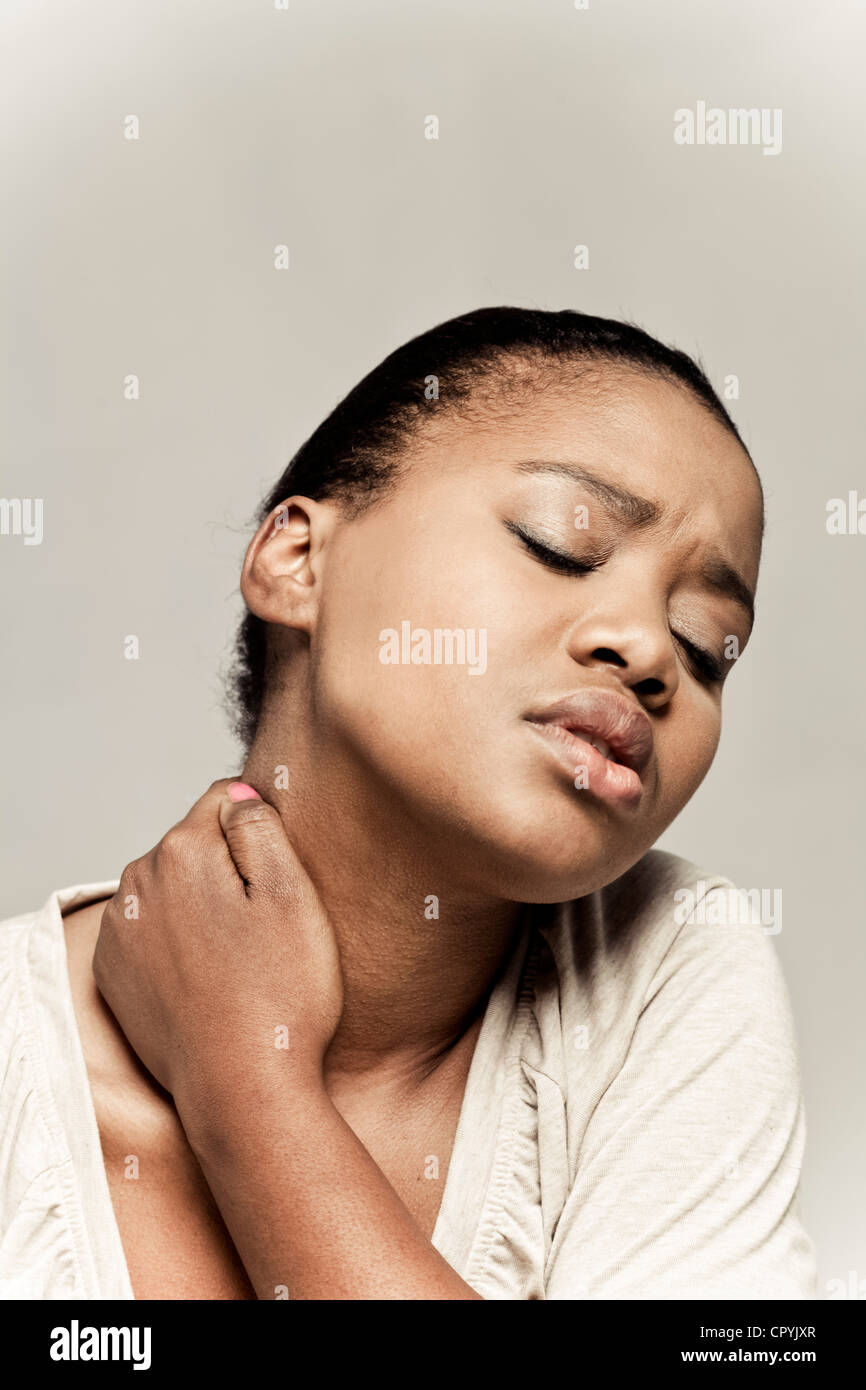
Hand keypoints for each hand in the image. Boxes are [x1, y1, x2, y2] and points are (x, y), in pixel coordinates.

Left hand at [92, 779, 343, 1126]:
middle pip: (195, 843)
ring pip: (172, 887)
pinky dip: (178, 942)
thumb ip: (260, 825)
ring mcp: (120, 930)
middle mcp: (137, 881)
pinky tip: (211, 976)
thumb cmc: (281, 994)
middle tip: (267, 924)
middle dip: (229, 867)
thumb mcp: (294, 893)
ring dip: (202, 904)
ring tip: (241, 956)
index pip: (227, 798)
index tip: (283, 879)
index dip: (263, 830)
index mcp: (183, 851)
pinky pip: (151, 930)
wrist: (241, 1088)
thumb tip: (237, 795)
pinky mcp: (115, 971)